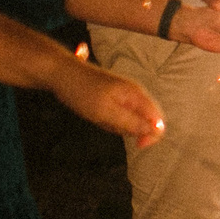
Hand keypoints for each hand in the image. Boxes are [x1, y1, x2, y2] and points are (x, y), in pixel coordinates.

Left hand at [51, 56, 165, 147]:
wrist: (61, 73)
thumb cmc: (82, 92)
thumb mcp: (105, 112)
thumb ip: (131, 122)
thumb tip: (155, 131)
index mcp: (136, 95)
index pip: (158, 121)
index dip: (152, 136)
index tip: (137, 145)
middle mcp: (135, 94)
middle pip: (145, 121)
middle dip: (129, 130)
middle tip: (107, 124)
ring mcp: (125, 95)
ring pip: (130, 120)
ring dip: (116, 125)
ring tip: (98, 117)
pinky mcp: (114, 97)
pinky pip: (119, 115)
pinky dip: (109, 120)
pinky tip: (96, 115)